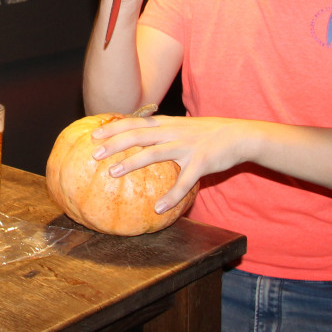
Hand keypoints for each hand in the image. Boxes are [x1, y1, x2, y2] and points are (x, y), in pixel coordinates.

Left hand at [90, 113, 254, 212]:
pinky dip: (171, 196)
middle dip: (114, 143)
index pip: (134, 122)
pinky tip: (159, 208)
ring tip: (113, 173)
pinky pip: (184, 182)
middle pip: (138, 135)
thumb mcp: (182, 127)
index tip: (93, 134)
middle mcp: (173, 132)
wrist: (239, 136)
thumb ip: (162, 132)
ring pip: (154, 154)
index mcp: (166, 124)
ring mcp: (186, 146)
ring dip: (132, 163)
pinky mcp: (201, 162)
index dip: (113, 127)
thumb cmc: (207, 134)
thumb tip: (138, 141)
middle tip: (94, 153)